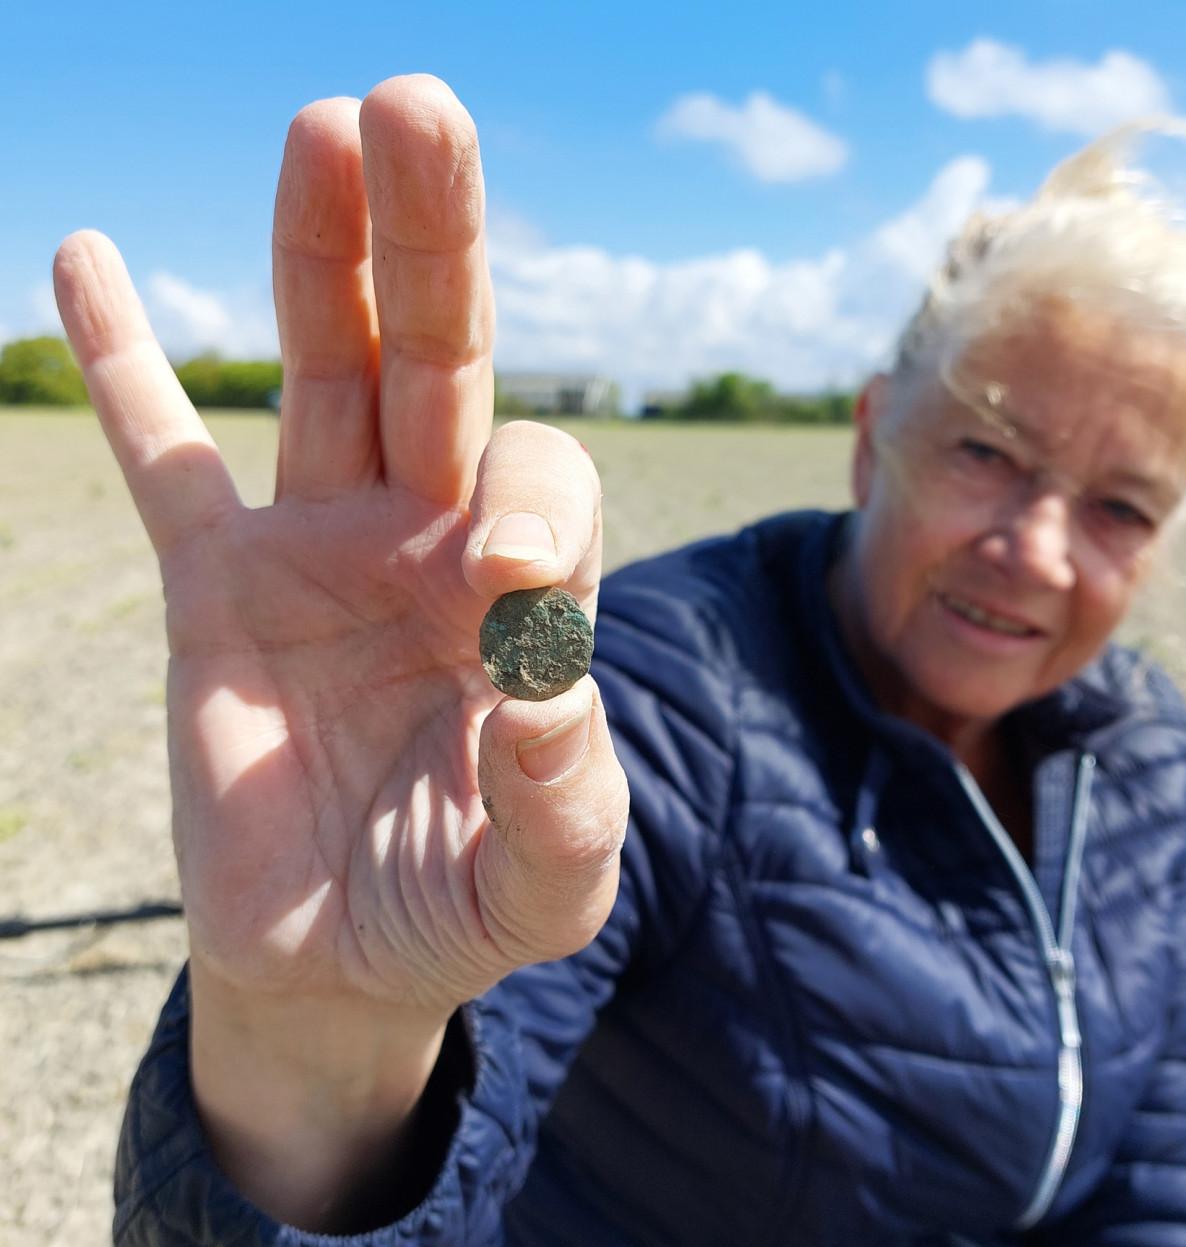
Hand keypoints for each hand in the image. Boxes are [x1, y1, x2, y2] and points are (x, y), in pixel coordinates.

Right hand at [53, 75, 628, 1226]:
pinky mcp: (217, 587)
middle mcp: (428, 544)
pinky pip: (164, 460)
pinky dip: (128, 369)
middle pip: (441, 362)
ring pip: (329, 374)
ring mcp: (320, 552)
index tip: (504, 588)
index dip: (531, 505)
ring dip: (324, 256)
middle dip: (433, 241)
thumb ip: (563, 796)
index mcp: (521, 601)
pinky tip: (90, 262)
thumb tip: (543, 674)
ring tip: (326, 124)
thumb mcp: (544, 884)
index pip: (540, 483)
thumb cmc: (454, 913)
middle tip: (418, 107)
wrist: (344, 959)